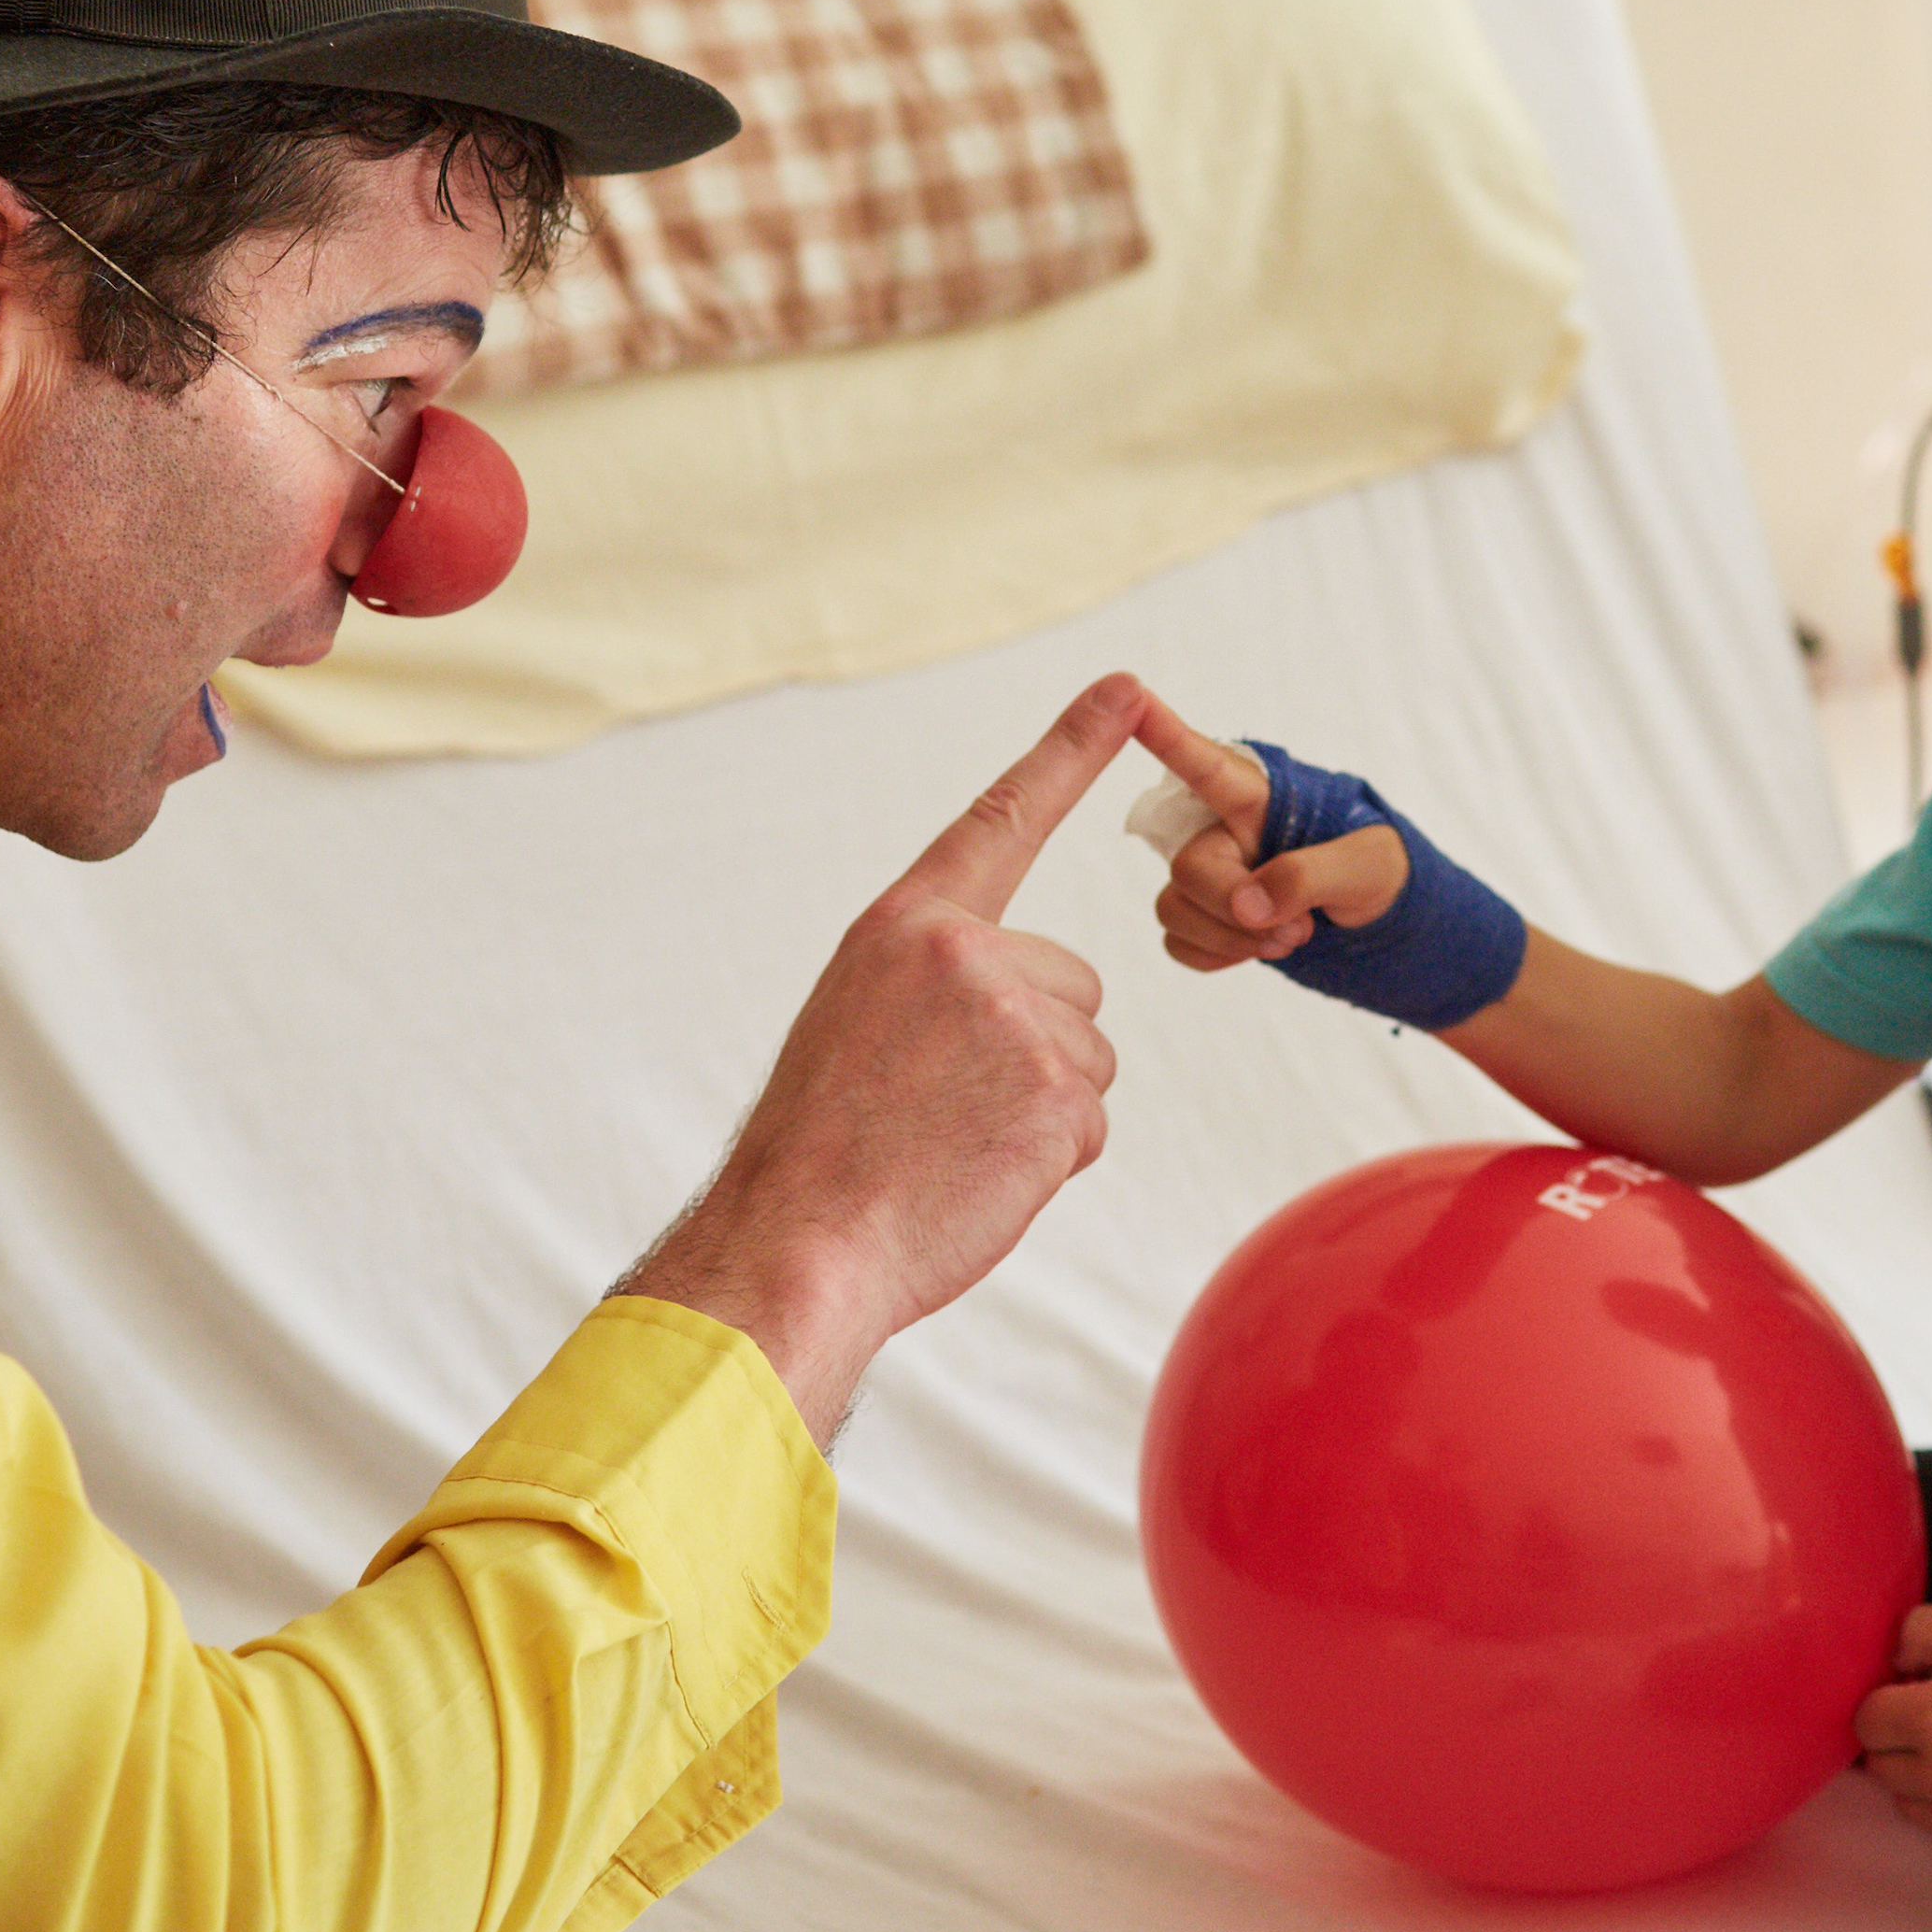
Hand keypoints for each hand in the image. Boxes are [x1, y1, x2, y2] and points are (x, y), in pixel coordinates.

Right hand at [620, 674, 1147, 1434]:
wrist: (799, 1243)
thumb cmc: (824, 1153)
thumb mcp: (859, 1027)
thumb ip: (936, 989)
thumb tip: (1017, 1011)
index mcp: (905, 925)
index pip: (1002, 818)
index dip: (1072, 749)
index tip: (1132, 688)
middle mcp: (965, 952)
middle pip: (1072, 984)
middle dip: (1036, 1049)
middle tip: (947, 1110)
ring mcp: (1017, 1017)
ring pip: (1089, 1056)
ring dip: (1043, 1110)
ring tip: (955, 1143)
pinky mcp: (1058, 1090)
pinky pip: (1091, 1122)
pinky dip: (1049, 1162)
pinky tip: (978, 1175)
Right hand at [1129, 701, 1405, 971]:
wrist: (1377, 920)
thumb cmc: (1376, 871)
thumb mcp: (1367, 865)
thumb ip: (1308, 875)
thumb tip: (1248, 904)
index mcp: (1260, 797)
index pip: (1206, 764)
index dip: (1165, 732)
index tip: (1132, 695)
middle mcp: (1222, 828)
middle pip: (1188, 868)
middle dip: (1238, 911)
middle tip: (1299, 928)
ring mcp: (1210, 873)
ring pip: (1175, 909)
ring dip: (1232, 939)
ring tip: (1290, 937)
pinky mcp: (1203, 915)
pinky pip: (1177, 942)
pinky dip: (1217, 956)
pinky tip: (1257, 948)